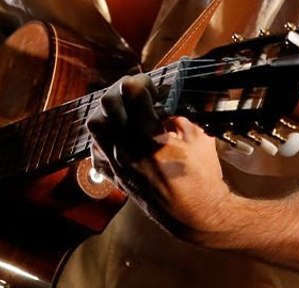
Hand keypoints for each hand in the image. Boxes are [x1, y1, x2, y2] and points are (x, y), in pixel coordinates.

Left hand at [86, 74, 233, 237]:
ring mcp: (117, 163)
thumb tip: (163, 111)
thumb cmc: (203, 178)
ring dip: (108, 112)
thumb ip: (178, 119)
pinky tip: (119, 136)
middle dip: (122, 90)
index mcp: (150, 137)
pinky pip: (96, 150)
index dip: (141, 81)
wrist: (195, 217)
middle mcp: (127, 149)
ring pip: (96, 125)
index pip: (131, 92)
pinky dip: (104, 138)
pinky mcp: (114, 176)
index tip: (150, 85)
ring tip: (126, 114)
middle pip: (108, 103)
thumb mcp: (200, 139)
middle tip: (136, 94)